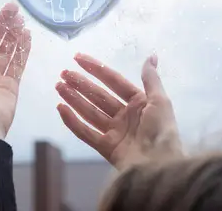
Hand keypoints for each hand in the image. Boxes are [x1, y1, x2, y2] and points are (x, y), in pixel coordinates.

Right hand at [55, 53, 182, 169]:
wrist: (161, 166)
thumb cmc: (162, 131)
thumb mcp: (160, 101)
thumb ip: (151, 79)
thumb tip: (151, 56)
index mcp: (138, 103)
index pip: (113, 81)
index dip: (96, 68)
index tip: (78, 58)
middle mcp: (124, 115)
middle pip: (98, 95)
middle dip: (80, 83)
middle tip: (63, 73)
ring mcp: (113, 131)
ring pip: (89, 111)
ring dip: (73, 98)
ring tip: (58, 86)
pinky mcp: (105, 147)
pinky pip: (85, 132)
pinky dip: (72, 120)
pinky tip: (60, 108)